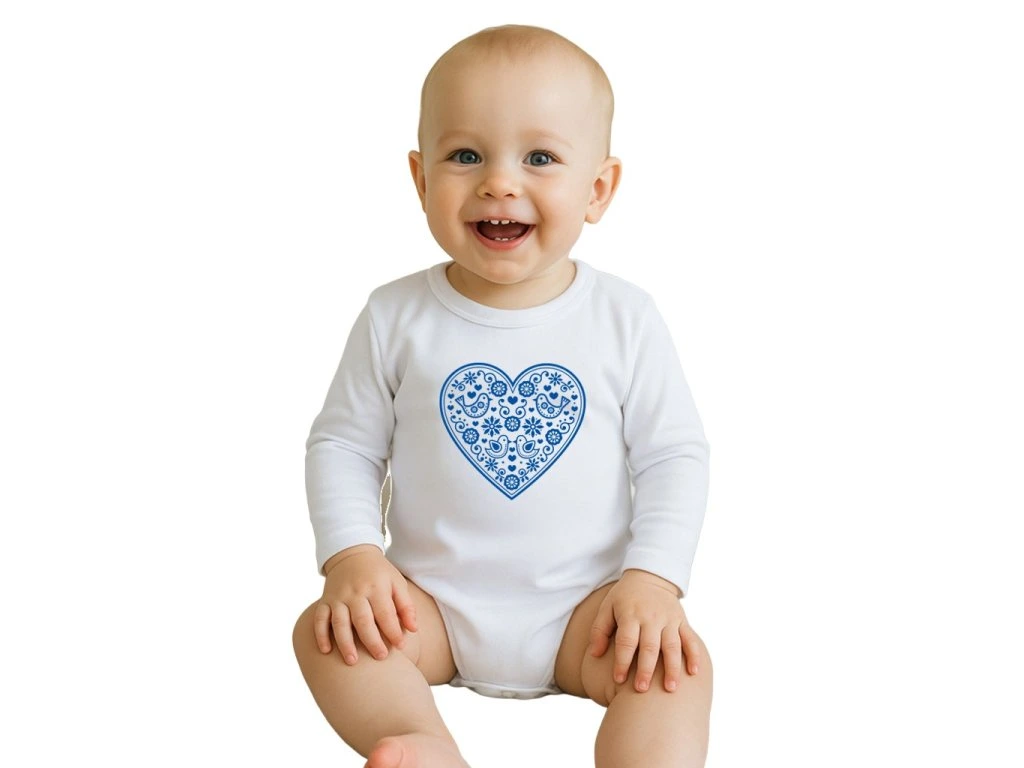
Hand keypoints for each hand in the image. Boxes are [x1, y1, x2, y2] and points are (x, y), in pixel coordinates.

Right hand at [313, 544, 417, 663]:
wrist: (352, 554)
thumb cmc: (379, 573)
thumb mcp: (396, 582)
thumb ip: (406, 606)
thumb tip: (413, 629)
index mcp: (376, 587)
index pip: (385, 613)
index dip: (393, 631)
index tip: (401, 646)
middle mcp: (355, 592)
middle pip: (363, 620)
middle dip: (372, 641)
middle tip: (381, 657)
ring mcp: (338, 597)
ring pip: (339, 622)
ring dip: (345, 643)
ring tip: (352, 662)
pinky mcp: (325, 601)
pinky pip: (320, 619)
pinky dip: (320, 635)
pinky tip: (326, 651)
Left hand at [589, 569, 701, 692]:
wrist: (650, 576)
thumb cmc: (624, 597)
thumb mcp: (607, 607)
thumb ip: (599, 630)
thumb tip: (594, 654)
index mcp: (630, 614)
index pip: (626, 641)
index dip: (622, 661)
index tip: (618, 679)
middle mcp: (651, 618)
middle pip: (650, 646)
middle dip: (646, 669)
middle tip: (641, 690)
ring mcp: (669, 620)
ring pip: (672, 646)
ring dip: (672, 668)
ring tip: (670, 689)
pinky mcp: (681, 621)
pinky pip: (690, 639)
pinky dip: (694, 655)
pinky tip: (693, 672)